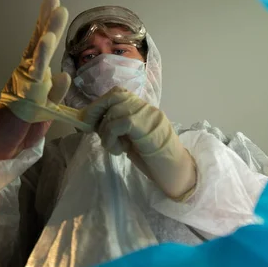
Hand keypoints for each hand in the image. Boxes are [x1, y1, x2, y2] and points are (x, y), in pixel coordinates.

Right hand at [0, 0, 69, 160]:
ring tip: (54, 29)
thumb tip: (63, 75)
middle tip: (54, 3)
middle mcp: (26, 76)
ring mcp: (24, 89)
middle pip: (38, 47)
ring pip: (37, 65)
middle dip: (47, 25)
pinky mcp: (24, 106)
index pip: (40, 43)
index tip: (53, 2)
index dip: (46, 23)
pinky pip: (39, 95)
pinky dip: (52, 88)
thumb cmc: (25, 123)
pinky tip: (61, 76)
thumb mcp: (47, 105)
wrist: (4, 145)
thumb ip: (55, 90)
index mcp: (33, 73)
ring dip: (46, 46)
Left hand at [83, 87, 197, 200]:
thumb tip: (94, 122)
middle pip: (115, 95)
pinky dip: (110, 138)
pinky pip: (118, 124)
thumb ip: (118, 128)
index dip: (100, 103)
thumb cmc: (155, 160)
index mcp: (143, 109)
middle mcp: (146, 107)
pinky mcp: (145, 127)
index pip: (118, 93)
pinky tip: (119, 150)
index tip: (90, 119)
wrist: (177, 172)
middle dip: (96, 110)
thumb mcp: (132, 139)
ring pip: (114, 111)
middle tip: (90, 127)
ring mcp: (147, 115)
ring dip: (105, 131)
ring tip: (113, 147)